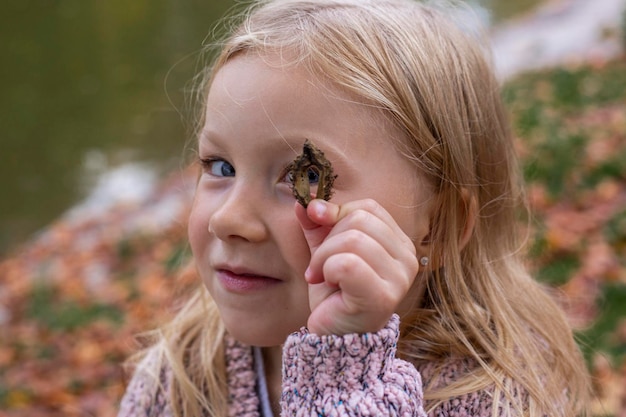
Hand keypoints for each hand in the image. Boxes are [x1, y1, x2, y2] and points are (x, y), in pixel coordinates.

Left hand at [295, 199, 419, 335]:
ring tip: (321, 277)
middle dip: (327, 241)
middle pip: (359, 220)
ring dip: (324, 258)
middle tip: (319, 267)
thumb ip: (318, 224)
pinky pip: (347, 264)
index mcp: (399, 242)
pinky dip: (328, 271)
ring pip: (352, 239)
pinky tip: (329, 287)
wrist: (333, 336)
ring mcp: (400, 278)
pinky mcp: (384, 297)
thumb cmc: (334, 294)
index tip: (319, 233)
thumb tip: (306, 200)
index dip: (337, 214)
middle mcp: (408, 258)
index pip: (369, 207)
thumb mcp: (324, 250)